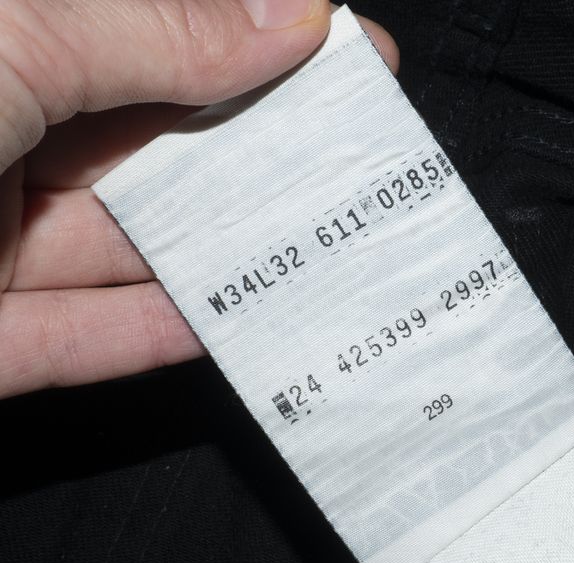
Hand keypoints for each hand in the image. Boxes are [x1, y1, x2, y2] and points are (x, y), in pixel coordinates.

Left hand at [0, 0, 397, 398]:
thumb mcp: (14, 34)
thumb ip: (160, 31)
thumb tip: (293, 16)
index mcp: (4, 44)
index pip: (156, 41)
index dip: (256, 43)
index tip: (348, 52)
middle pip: (155, 150)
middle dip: (258, 153)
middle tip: (359, 155)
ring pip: (133, 249)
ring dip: (231, 251)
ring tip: (331, 242)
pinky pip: (85, 341)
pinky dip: (162, 335)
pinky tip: (244, 321)